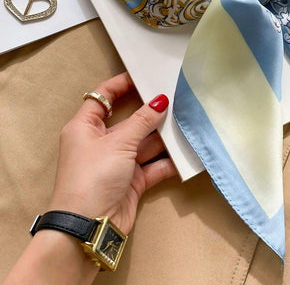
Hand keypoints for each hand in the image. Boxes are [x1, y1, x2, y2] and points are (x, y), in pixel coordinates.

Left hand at [48, 72, 176, 234]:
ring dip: (165, 137)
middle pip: (130, 121)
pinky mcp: (133, 181)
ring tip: (189, 122)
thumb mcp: (119, 143)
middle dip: (152, 113)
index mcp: (86, 127)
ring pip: (146, 143)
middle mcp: (102, 142)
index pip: (103, 97)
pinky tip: (188, 153)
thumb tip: (161, 100)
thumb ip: (143, 120)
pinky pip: (154, 165)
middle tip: (177, 98)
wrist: (89, 227)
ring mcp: (118, 162)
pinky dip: (169, 161)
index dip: (121, 85)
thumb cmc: (94, 176)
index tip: (144, 76)